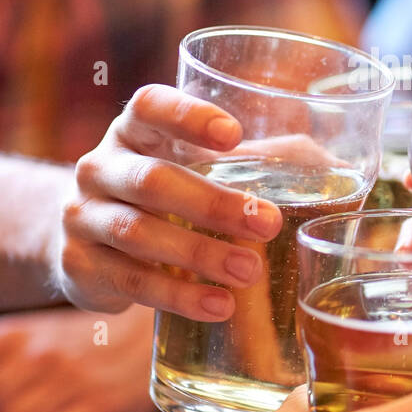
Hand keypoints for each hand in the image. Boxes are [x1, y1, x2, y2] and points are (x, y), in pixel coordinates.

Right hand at [53, 84, 283, 318]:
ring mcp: (82, 217)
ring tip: (250, 272)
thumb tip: (332, 170)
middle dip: (213, 204)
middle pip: (152, 180)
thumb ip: (247, 163)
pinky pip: (131, 281)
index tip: (233, 135)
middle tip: (268, 225)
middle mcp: (98, 167)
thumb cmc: (159, 198)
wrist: (81, 245)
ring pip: (138, 233)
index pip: (149, 106)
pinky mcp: (79, 266)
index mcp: (132, 132)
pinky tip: (220, 305)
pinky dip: (179, 296)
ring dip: (200, 254)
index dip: (187, 116)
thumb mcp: (188, 170)